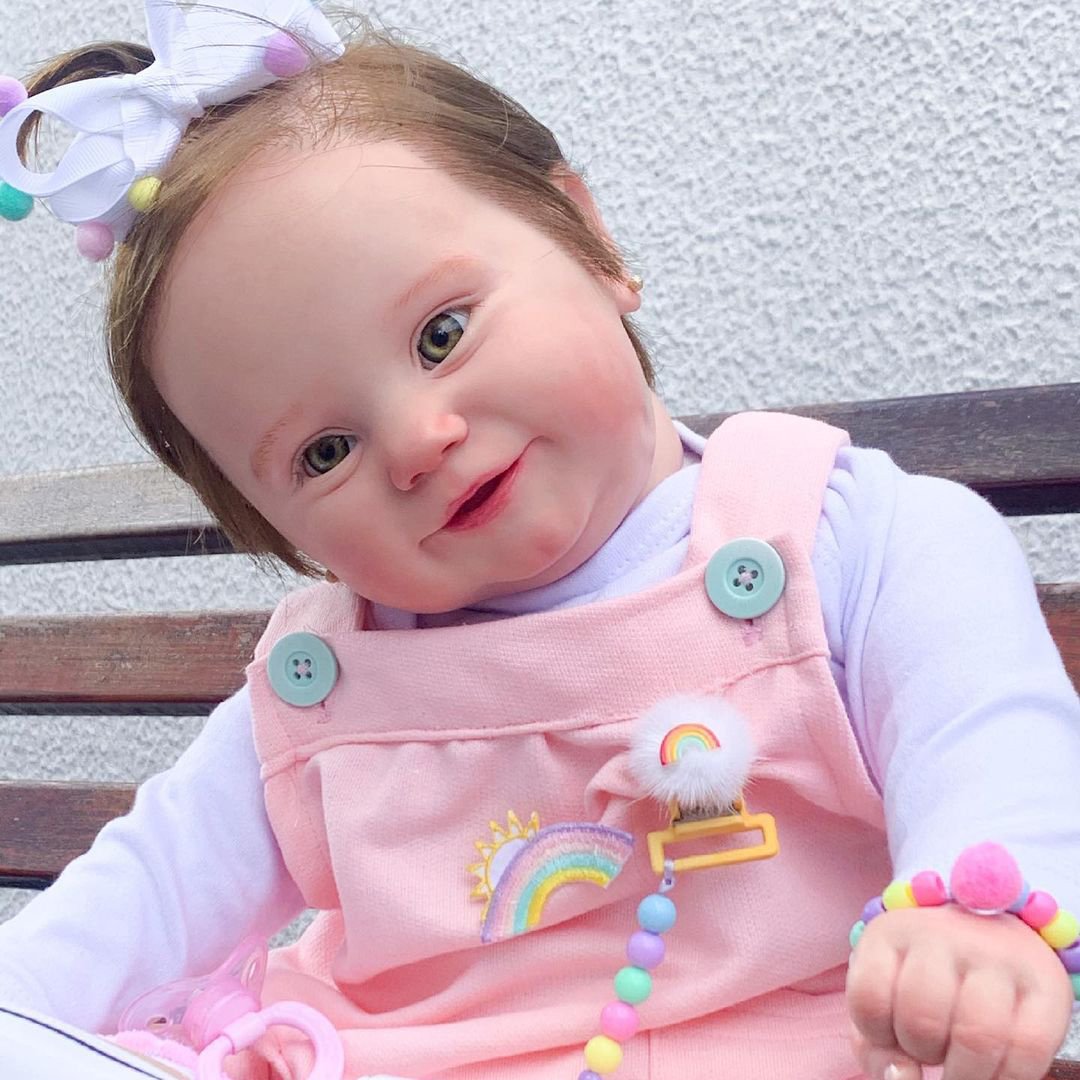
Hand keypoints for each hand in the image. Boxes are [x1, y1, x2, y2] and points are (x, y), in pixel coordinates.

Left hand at [846, 904, 1073, 1079]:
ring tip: (962, 1066)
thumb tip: (900, 1079)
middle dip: (923, 1053)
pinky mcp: (1046, 982)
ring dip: (965, 1073)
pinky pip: (1028, 1050)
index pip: (870, 997)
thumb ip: (875, 1044)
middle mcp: (944, 934)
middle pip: (922, 1019)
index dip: (877, 1035)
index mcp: (893, 932)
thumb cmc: (926, 976)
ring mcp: (997, 954)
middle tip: (933, 1051)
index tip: (891, 1037)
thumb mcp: (887, 995)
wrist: (989, 932)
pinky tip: (994, 1074)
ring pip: (977, 1036)